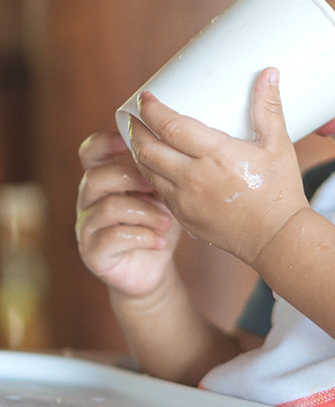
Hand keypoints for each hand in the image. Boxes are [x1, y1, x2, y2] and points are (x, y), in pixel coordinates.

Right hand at [76, 130, 181, 297]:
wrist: (154, 265)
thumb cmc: (158, 221)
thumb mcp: (164, 193)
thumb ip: (160, 172)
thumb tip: (174, 146)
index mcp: (105, 179)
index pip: (90, 151)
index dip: (104, 141)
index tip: (130, 141)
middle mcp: (90, 200)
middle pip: (96, 177)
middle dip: (131, 178)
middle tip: (156, 187)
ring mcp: (87, 227)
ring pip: (108, 208)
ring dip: (144, 212)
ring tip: (166, 221)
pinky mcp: (92, 253)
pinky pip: (112, 238)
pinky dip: (142, 237)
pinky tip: (160, 241)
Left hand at [128, 68, 308, 266]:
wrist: (276, 238)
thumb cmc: (279, 191)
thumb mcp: (278, 145)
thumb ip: (268, 108)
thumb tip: (269, 74)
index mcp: (215, 155)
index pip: (170, 126)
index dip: (152, 110)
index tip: (145, 98)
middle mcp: (193, 178)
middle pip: (148, 148)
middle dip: (135, 129)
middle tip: (134, 116)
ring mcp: (185, 201)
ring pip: (147, 171)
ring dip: (138, 152)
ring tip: (139, 137)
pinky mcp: (184, 217)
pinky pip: (157, 192)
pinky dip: (149, 175)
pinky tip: (155, 167)